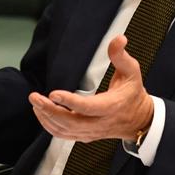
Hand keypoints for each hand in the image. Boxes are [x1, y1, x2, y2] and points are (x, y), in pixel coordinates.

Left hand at [29, 35, 153, 142]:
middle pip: (70, 122)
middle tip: (34, 97)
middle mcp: (100, 123)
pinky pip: (64, 136)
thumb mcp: (132, 71)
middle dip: (49, 110)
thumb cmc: (133, 93)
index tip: (53, 93)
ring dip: (47, 118)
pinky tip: (42, 114)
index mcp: (111, 106)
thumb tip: (118, 38)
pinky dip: (50, 126)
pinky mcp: (86, 136)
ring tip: (35, 103)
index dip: (69, 102)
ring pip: (65, 131)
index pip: (87, 107)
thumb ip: (121, 55)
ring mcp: (92, 132)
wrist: (139, 120)